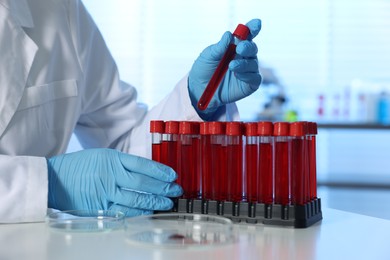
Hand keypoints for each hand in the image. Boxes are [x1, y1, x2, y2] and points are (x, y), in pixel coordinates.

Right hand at [47, 148, 182, 215]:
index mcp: (113, 158)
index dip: (160, 171)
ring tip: (167, 203)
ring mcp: (106, 192)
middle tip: (176, 190)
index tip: (173, 175)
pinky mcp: (101, 207)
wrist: (55, 179)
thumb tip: (148, 171)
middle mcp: (111, 175)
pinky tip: (150, 211)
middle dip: (163, 188)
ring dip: (155, 202)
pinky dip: (139, 212)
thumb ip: (124, 163)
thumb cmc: (81, 166)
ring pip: (137, 199)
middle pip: (143, 183)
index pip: (143, 164)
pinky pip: (124, 211)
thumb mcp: (103, 155)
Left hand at [188, 19, 261, 119]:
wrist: (199, 90)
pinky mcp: (249, 84)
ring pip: (254, 63)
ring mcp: (248, 71)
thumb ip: (219, 47)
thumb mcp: (208, 56)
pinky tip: (237, 75)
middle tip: (239, 48)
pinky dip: (247, 75)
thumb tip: (229, 34)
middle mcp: (244, 57)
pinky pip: (255, 78)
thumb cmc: (204, 69)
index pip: (247, 35)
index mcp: (235, 46)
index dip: (253, 28)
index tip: (256, 24)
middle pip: (252, 48)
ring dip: (244, 63)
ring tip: (231, 66)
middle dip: (248, 47)